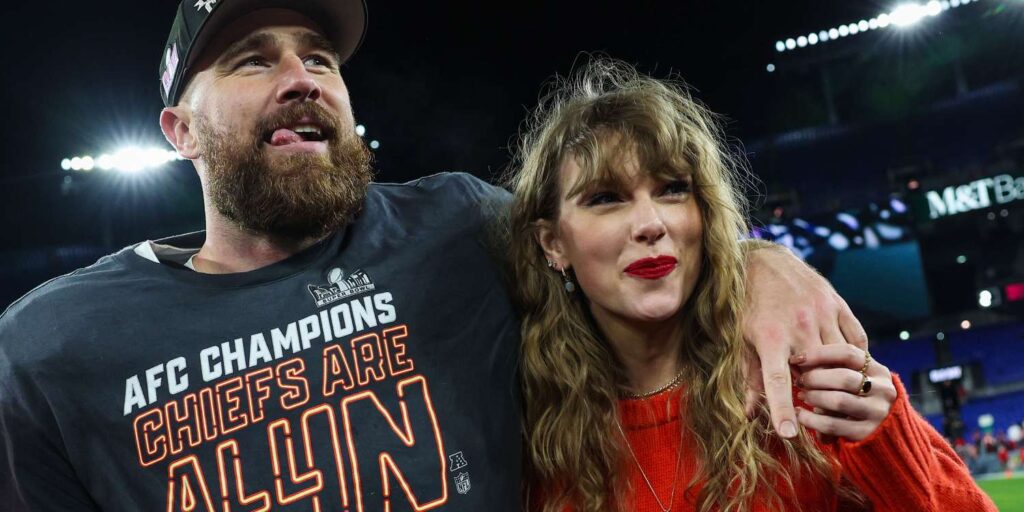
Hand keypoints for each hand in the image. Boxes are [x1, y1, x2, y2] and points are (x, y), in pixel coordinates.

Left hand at [741, 243, 867, 438]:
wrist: (763, 261)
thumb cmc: (748, 304)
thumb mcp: (741, 339)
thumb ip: (750, 377)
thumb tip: (751, 415)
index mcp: (770, 337)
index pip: (777, 382)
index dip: (782, 410)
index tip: (789, 434)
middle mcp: (799, 326)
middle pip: (816, 373)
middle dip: (815, 393)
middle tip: (811, 400)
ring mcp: (823, 313)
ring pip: (841, 359)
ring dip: (837, 376)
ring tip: (829, 384)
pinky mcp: (838, 304)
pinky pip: (856, 340)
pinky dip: (854, 357)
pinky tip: (846, 364)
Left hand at [790, 344, 896, 441]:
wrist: (882, 433)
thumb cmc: (857, 397)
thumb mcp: (857, 378)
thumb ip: (837, 367)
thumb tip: (800, 359)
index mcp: (878, 370)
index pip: (848, 353)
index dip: (819, 354)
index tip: (797, 358)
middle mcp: (882, 390)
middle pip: (844, 377)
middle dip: (815, 378)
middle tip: (799, 381)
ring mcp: (877, 413)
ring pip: (839, 401)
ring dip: (814, 397)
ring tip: (801, 395)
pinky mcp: (866, 433)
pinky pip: (832, 425)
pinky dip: (811, 419)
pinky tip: (799, 414)